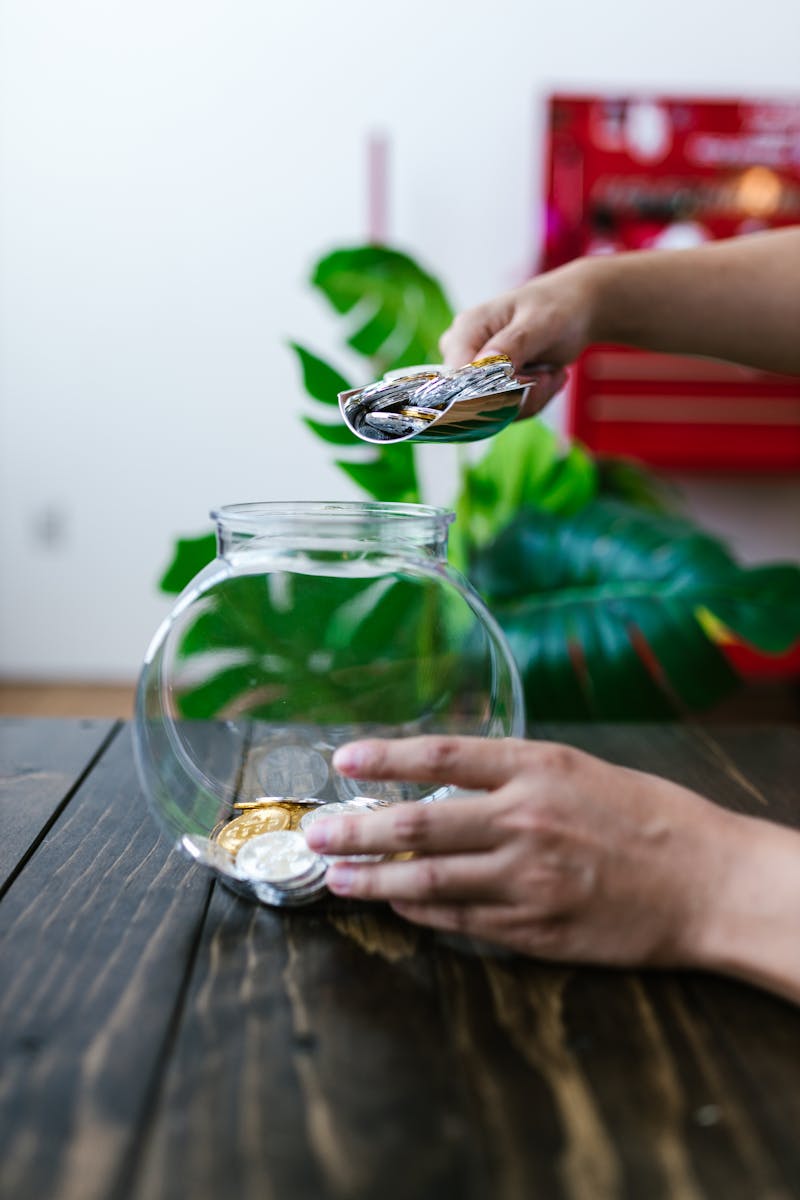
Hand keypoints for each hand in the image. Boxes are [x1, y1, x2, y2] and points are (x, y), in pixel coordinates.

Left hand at [306, 735, 738, 968]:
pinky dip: (420, 913)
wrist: (707, 882)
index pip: (443, 754)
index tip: (344, 758)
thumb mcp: (581, 771)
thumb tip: (440, 783)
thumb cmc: (648, 818)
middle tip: (317, 833)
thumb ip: (513, 776)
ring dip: (372, 880)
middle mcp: (524, 819)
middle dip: (356, 829)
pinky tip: (395, 905)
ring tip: (335, 878)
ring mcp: (526, 879)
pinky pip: (459, 922)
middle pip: (419, 822)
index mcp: (538, 769)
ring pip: (427, 880)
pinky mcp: (533, 929)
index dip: (386, 756)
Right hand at [439, 259, 598, 414]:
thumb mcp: (539, 322)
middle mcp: (463, 354)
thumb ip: (512, 343)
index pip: (457, 378)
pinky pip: (506, 412)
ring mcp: (476, 373)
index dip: (488, 391)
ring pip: (493, 411)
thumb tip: (483, 365)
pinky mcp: (491, 388)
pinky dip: (533, 400)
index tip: (528, 381)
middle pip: (475, 400)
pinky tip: (548, 378)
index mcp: (466, 330)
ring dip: (531, 398)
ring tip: (552, 373)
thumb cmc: (556, 306)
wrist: (575, 311)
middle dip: (518, 396)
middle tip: (549, 375)